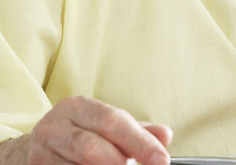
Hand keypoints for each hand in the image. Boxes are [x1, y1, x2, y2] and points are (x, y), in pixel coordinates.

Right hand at [0, 96, 170, 164]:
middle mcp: (53, 126)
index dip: (140, 143)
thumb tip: (164, 136)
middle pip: (91, 148)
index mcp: (77, 107)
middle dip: (118, 163)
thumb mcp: (112, 127)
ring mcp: (39, 152)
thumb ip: (140, 131)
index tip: (161, 161)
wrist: (45, 147)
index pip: (113, 122)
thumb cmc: (87, 134)